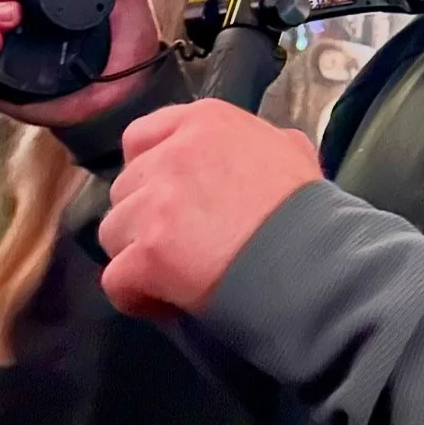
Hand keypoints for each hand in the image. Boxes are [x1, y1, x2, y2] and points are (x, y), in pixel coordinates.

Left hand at [99, 99, 321, 316]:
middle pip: (124, 189)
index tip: (167, 198)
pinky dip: (136, 296)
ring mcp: (155, 203)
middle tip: (179, 242)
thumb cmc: (306, 206)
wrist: (310, 257)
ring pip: (112, 232)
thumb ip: (259, 142)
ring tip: (173, 274)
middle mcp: (172, 153)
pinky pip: (115, 279)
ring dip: (136, 255)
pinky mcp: (147, 253)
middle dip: (143, 217)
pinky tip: (167, 303)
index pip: (139, 138)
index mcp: (204, 121)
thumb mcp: (292, 149)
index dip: (147, 170)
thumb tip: (258, 152)